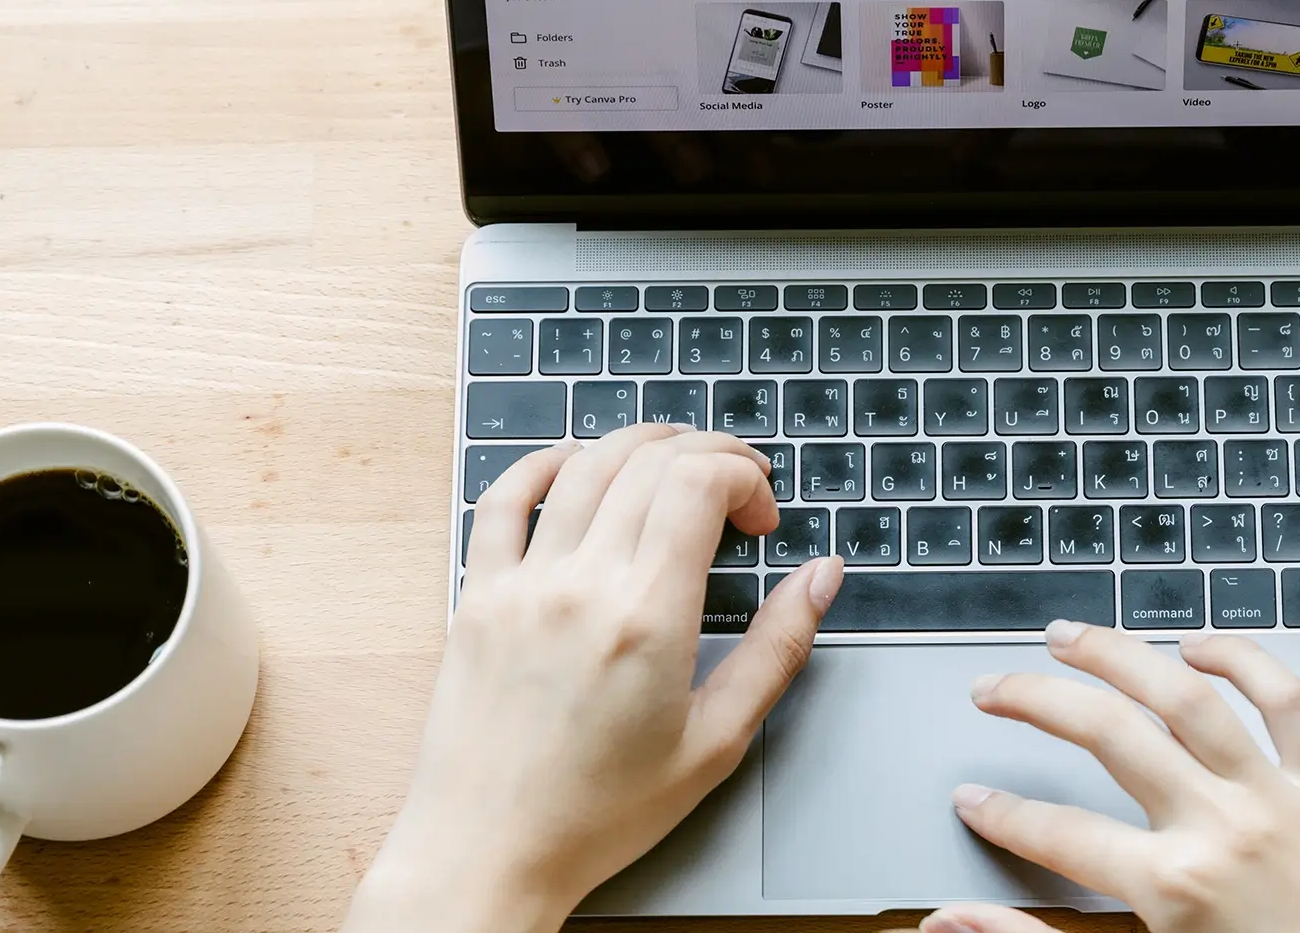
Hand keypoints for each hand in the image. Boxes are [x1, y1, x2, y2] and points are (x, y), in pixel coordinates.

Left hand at [345, 426, 843, 932]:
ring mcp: (521, 585)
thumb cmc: (601, 812)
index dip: (745, 476)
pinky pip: (503, 500)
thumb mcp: (717, 741)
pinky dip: (544, 463)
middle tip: (737, 489)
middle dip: (710, 454)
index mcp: (647, 617)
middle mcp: (581, 585)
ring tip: (675, 463)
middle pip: (651, 461)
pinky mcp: (477, 597)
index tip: (762, 519)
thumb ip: (777, 648)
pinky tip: (576, 464)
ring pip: (585, 465)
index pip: (699, 481)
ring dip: (641, 446)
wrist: (489, 852)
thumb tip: (822, 576)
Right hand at [920, 622, 1299, 932]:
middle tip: (993, 688)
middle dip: (1035, 702)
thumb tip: (956, 926)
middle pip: (1107, 735)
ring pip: (1187, 695)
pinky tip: (1203, 644)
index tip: (972, 798)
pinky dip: (1245, 659)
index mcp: (1173, 889)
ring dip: (1120, 655)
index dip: (1002, 813)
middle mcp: (1222, 828)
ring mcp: (1281, 798)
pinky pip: (1289, 701)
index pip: (1058, 835)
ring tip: (1072, 637)